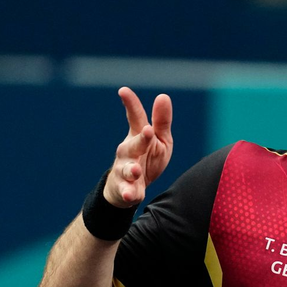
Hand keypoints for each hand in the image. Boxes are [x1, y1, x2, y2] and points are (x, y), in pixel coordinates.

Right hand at [106, 87, 173, 207]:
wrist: (131, 189)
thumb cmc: (147, 159)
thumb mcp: (159, 140)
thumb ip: (161, 122)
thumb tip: (163, 96)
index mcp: (139, 137)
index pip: (135, 118)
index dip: (130, 104)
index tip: (123, 90)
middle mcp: (128, 152)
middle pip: (133, 144)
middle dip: (141, 139)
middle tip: (148, 131)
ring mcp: (124, 170)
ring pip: (126, 169)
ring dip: (132, 170)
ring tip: (137, 171)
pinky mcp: (125, 189)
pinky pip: (126, 191)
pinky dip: (128, 194)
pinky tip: (132, 196)